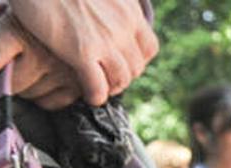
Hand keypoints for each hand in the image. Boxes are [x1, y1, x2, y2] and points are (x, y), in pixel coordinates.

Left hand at [0, 6, 80, 109]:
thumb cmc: (43, 5)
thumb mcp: (5, 4)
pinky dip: (47, 95)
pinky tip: (51, 75)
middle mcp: (42, 52)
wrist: (89, 7)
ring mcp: (64, 70)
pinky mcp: (82, 84)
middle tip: (13, 62)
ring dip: (27, 86)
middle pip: (9, 86)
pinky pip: (52, 103)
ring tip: (36, 64)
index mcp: (17, 28)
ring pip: (31, 96)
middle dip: (5, 79)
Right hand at [6, 0, 157, 104]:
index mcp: (129, 10)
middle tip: (107, 79)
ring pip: (121, 80)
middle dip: (123, 77)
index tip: (123, 62)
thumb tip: (107, 11)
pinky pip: (98, 86)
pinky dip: (96, 95)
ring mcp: (105, 40)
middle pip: (136, 67)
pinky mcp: (81, 51)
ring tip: (98, 89)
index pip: (149, 47)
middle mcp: (123, 26)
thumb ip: (109, 4)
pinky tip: (87, 95)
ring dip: (111, 88)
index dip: (137, 59)